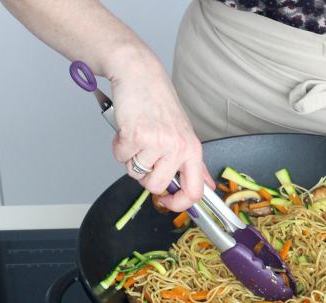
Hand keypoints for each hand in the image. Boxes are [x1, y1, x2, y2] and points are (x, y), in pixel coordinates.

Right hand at [108, 52, 213, 211]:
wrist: (140, 76)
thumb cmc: (160, 104)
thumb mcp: (184, 135)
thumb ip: (194, 164)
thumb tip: (207, 186)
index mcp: (192, 150)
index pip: (194, 191)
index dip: (179, 204)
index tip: (167, 202)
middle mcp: (178, 148)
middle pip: (155, 186)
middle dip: (144, 175)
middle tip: (145, 154)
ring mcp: (157, 142)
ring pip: (135, 173)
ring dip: (130, 158)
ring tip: (137, 137)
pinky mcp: (135, 136)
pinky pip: (120, 157)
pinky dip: (119, 147)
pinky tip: (127, 130)